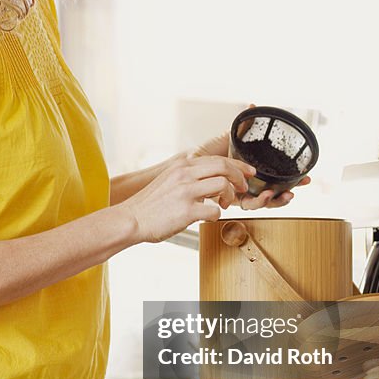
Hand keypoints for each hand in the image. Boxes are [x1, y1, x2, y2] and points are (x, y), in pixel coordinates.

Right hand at [122, 155, 256, 242]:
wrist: (131, 219)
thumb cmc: (149, 205)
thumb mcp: (168, 180)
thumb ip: (188, 177)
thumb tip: (210, 181)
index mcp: (181, 166)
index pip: (216, 159)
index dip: (237, 164)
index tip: (248, 171)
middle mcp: (184, 174)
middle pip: (224, 166)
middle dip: (240, 176)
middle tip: (243, 187)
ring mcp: (186, 192)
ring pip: (223, 185)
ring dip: (229, 196)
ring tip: (225, 204)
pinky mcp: (186, 211)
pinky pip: (215, 210)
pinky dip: (217, 214)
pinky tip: (209, 216)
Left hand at [190, 104, 311, 210]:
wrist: (188, 165)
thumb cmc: (205, 153)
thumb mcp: (228, 138)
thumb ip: (243, 125)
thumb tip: (252, 106)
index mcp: (251, 173)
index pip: (275, 179)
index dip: (291, 180)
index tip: (305, 178)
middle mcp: (248, 186)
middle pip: (274, 193)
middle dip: (289, 192)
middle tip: (300, 186)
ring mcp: (240, 194)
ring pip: (264, 203)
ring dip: (275, 199)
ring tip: (282, 193)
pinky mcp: (232, 201)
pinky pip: (249, 206)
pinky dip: (258, 202)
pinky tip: (264, 195)